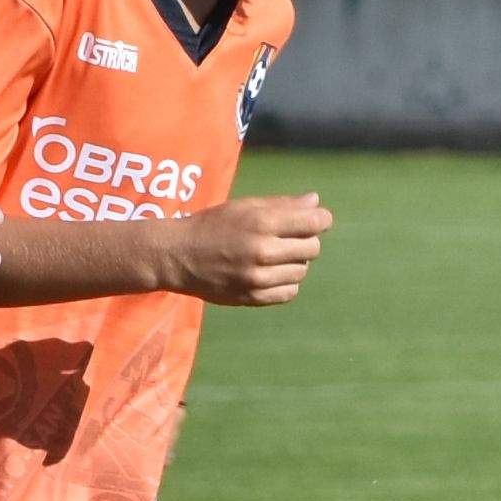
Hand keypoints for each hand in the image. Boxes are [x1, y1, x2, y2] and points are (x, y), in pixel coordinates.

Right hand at [170, 192, 331, 306]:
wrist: (178, 256)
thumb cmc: (213, 225)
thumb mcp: (245, 207)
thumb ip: (282, 205)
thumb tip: (315, 202)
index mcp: (262, 222)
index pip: (315, 222)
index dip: (321, 220)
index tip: (317, 220)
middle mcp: (262, 250)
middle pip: (312, 248)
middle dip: (306, 241)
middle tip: (288, 239)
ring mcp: (257, 277)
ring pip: (302, 271)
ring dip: (295, 263)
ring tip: (275, 256)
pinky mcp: (252, 298)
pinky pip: (289, 292)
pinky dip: (286, 282)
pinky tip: (271, 273)